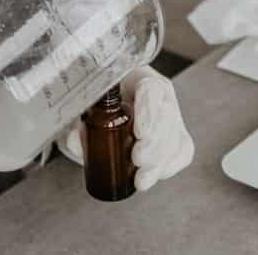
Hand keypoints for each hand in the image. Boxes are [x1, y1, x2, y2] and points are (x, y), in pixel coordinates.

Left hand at [60, 66, 194, 190]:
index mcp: (137, 78)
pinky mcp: (175, 137)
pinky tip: (152, 176)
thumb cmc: (95, 106)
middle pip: (167, 115)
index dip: (148, 111)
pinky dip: (169, 167)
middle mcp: (159, 95)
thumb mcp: (81, 111)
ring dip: (160, 161)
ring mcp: (170, 116)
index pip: (151, 89)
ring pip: (176, 136)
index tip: (139, 133)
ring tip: (141, 179)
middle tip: (137, 159)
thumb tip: (74, 139)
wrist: (103, 113)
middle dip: (155, 142)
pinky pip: (183, 151)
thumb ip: (75, 123)